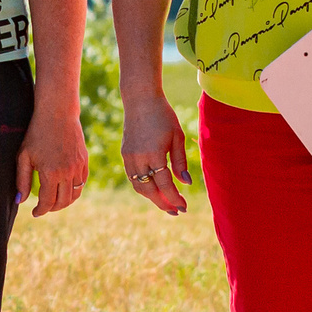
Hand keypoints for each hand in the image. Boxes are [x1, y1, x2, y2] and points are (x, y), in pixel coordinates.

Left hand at [15, 99, 88, 217]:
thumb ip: (22, 180)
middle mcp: (67, 173)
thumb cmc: (37, 134)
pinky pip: (82, 183)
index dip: (40, 211)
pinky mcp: (84, 161)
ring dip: (65, 202)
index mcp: (51, 173)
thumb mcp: (24, 156)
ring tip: (55, 201)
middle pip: (63, 202)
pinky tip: (65, 189)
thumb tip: (20, 201)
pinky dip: (74, 190)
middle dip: (52, 209)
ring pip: (75, 194)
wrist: (57, 114)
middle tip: (44, 208)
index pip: (47, 202)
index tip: (35, 213)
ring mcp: (78, 167)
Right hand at [119, 92, 191, 214]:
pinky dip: (143, 186)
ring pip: (138, 186)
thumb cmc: (163, 116)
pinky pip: (132, 177)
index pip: (165, 184)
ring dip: (152, 197)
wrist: (140, 100)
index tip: (184, 207)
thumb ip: (180, 161)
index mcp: (154, 153)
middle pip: (149, 190)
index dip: (175, 198)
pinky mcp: (125, 154)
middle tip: (176, 211)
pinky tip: (154, 188)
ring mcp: (129, 157)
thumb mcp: (177, 137)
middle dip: (163, 203)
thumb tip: (186, 183)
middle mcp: (138, 158)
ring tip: (166, 203)